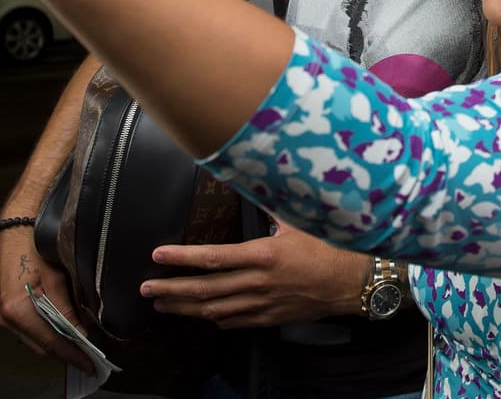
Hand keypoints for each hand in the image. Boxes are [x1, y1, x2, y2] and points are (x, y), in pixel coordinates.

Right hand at [0, 225, 94, 373]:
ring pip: (35, 341)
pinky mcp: (5, 311)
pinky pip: (29, 331)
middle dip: (67, 353)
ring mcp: (2, 316)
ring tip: (82, 347)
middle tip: (91, 358)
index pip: (50, 343)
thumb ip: (68, 310)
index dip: (73, 355)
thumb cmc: (35, 246)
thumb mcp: (57, 278)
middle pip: (41, 347)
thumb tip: (83, 334)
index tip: (92, 363)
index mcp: (16, 310)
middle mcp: (5, 318)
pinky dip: (47, 334)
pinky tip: (64, 332)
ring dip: (58, 345)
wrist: (16, 229)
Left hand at [140, 220, 369, 329]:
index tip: (158, 256)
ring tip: (162, 304)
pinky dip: (213, 318)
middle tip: (146, 289)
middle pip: (205, 289)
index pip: (212, 258)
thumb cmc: (329, 248)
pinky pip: (234, 322)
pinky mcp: (271, 317)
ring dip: (185, 308)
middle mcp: (259, 283)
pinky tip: (200, 316)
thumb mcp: (299, 221)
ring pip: (214, 310)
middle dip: (171, 289)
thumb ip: (271, 205)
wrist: (354, 283)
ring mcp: (263, 304)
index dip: (181, 258)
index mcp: (263, 256)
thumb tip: (253, 179)